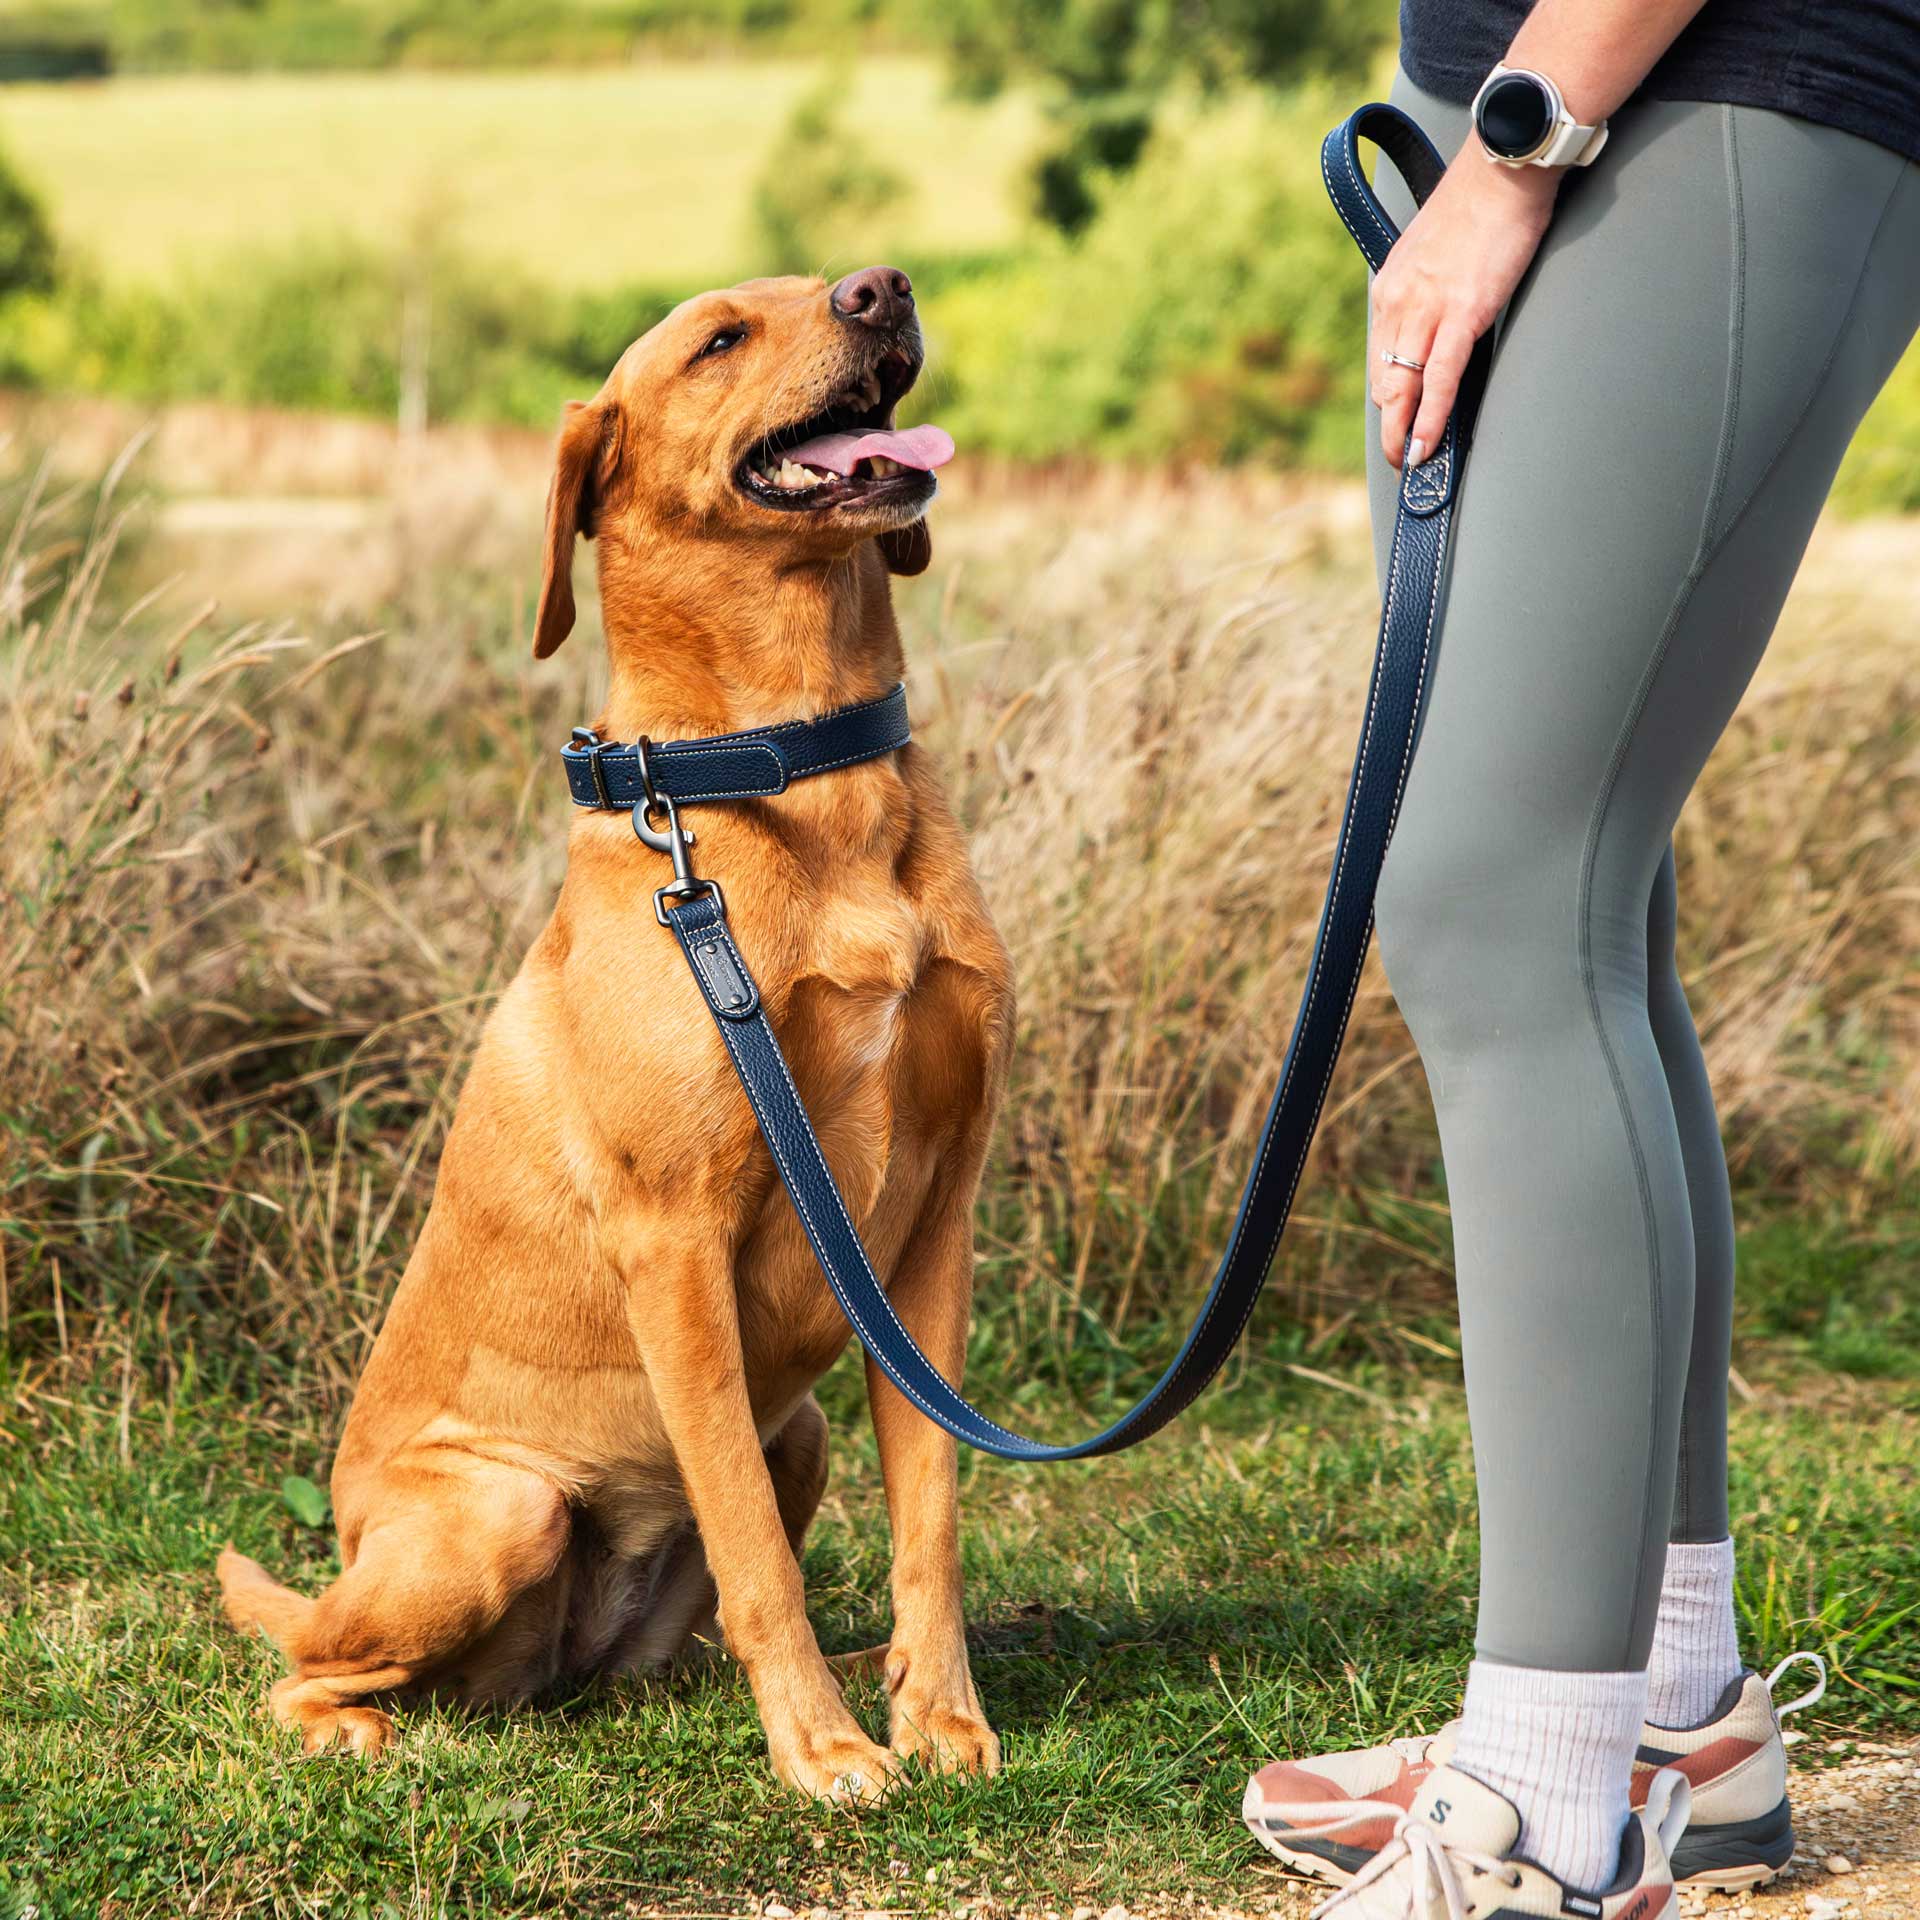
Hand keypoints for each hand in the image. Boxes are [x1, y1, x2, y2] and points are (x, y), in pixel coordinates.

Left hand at [1370, 151, 1560, 467]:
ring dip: (1405, 432)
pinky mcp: (1461, 314)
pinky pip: (1439, 378)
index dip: (1387, 397)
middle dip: (1390, 425)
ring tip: (1411, 465)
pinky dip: (1430, 417)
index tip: (1394, 422)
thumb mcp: (1434, 250)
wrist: (1502, 164)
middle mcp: (1398, 301)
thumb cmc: (1480, 203)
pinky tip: (1426, 444)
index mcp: (1390, 287)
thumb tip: (1435, 320)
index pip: (1381, 356)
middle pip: (1386, 379)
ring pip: (1404, 386)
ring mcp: (1427, 309)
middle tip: (1397, 458)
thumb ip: (1426, 289)